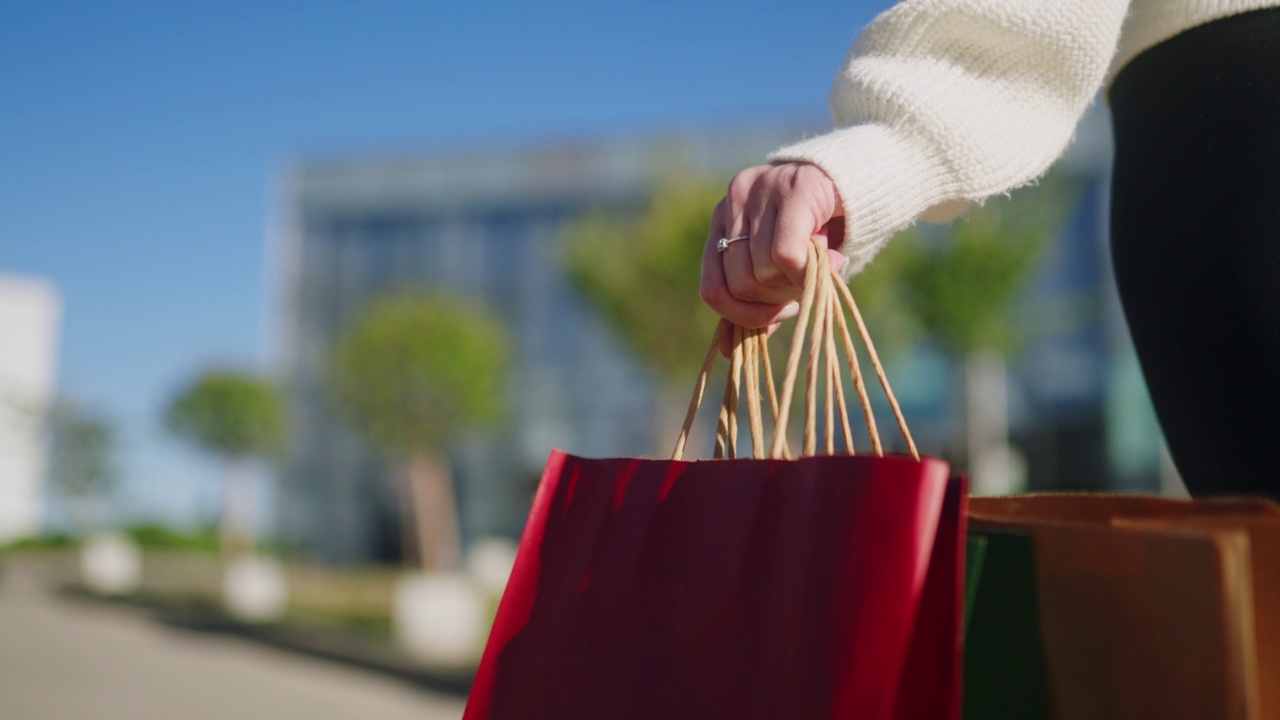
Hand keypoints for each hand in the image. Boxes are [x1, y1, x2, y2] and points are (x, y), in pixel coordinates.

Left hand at [700, 163, 846, 352]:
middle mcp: (734, 200)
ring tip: (819, 267)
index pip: (711, 288)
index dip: (742, 315)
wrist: (865, 181)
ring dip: (796, 284)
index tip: (776, 316)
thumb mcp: (782, 270)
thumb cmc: (821, 229)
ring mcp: (761, 190)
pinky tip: (829, 262)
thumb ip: (755, 303)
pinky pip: (785, 255)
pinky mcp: (794, 188)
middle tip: (803, 288)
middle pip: (740, 284)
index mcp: (723, 221)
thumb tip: (730, 352)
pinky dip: (806, 273)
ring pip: (762, 271)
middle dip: (775, 301)